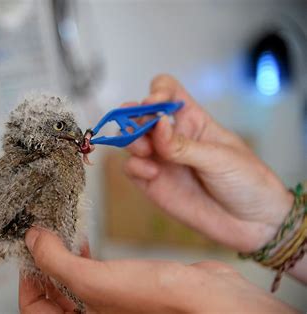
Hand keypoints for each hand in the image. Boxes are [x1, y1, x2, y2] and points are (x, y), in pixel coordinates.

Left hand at [19, 228, 296, 312]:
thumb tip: (32, 239)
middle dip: (45, 266)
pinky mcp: (124, 291)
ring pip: (71, 283)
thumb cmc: (159, 302)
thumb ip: (56, 262)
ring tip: (61, 238)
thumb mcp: (94, 282)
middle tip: (43, 239)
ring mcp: (109, 307)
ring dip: (63, 260)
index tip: (27, 252)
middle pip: (52, 295)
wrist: (211, 300)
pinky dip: (84, 259)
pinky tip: (85, 243)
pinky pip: (92, 276)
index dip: (26, 280)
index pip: (34, 309)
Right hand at [123, 74, 292, 251]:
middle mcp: (172, 137)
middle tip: (139, 130)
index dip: (157, 92)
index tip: (153, 104)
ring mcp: (161, 161)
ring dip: (130, 141)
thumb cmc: (247, 181)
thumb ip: (183, 145)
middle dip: (133, 118)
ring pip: (131, 141)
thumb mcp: (219, 158)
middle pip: (141, 116)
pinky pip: (132, 169)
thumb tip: (155, 125)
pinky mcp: (154, 184)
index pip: (168, 93)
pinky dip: (134, 167)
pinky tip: (152, 173)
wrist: (254, 223)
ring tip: (144, 150)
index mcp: (193, 121)